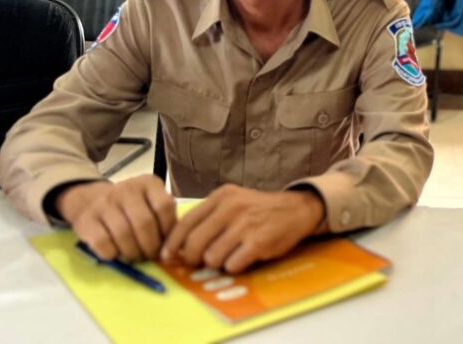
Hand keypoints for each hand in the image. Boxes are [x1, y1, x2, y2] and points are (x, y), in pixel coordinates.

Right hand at [56, 175, 175, 261]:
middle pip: (144, 223)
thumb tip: (175, 247)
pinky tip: (116, 253)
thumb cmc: (129, 207)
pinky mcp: (86, 220)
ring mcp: (104, 203)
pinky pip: (103, 243)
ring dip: (133, 253)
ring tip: (136, 257)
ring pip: (124, 234)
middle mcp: (127, 189)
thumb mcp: (150, 202)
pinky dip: (112, 254)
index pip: (165, 206)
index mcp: (148, 183)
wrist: (90, 200)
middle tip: (150, 257)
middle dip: (150, 247)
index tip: (166, 244)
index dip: (168, 230)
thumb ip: (164, 218)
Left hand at [161, 185, 325, 273]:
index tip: (166, 257)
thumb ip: (208, 218)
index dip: (172, 243)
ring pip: (211, 257)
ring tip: (228, 255)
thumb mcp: (232, 202)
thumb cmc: (259, 210)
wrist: (297, 209)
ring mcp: (245, 225)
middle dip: (192, 258)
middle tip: (198, 262)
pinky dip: (234, 266)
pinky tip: (242, 257)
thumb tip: (178, 245)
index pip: (185, 222)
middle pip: (194, 243)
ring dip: (216, 263)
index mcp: (222, 197)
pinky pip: (232, 264)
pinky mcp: (259, 241)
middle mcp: (232, 208)